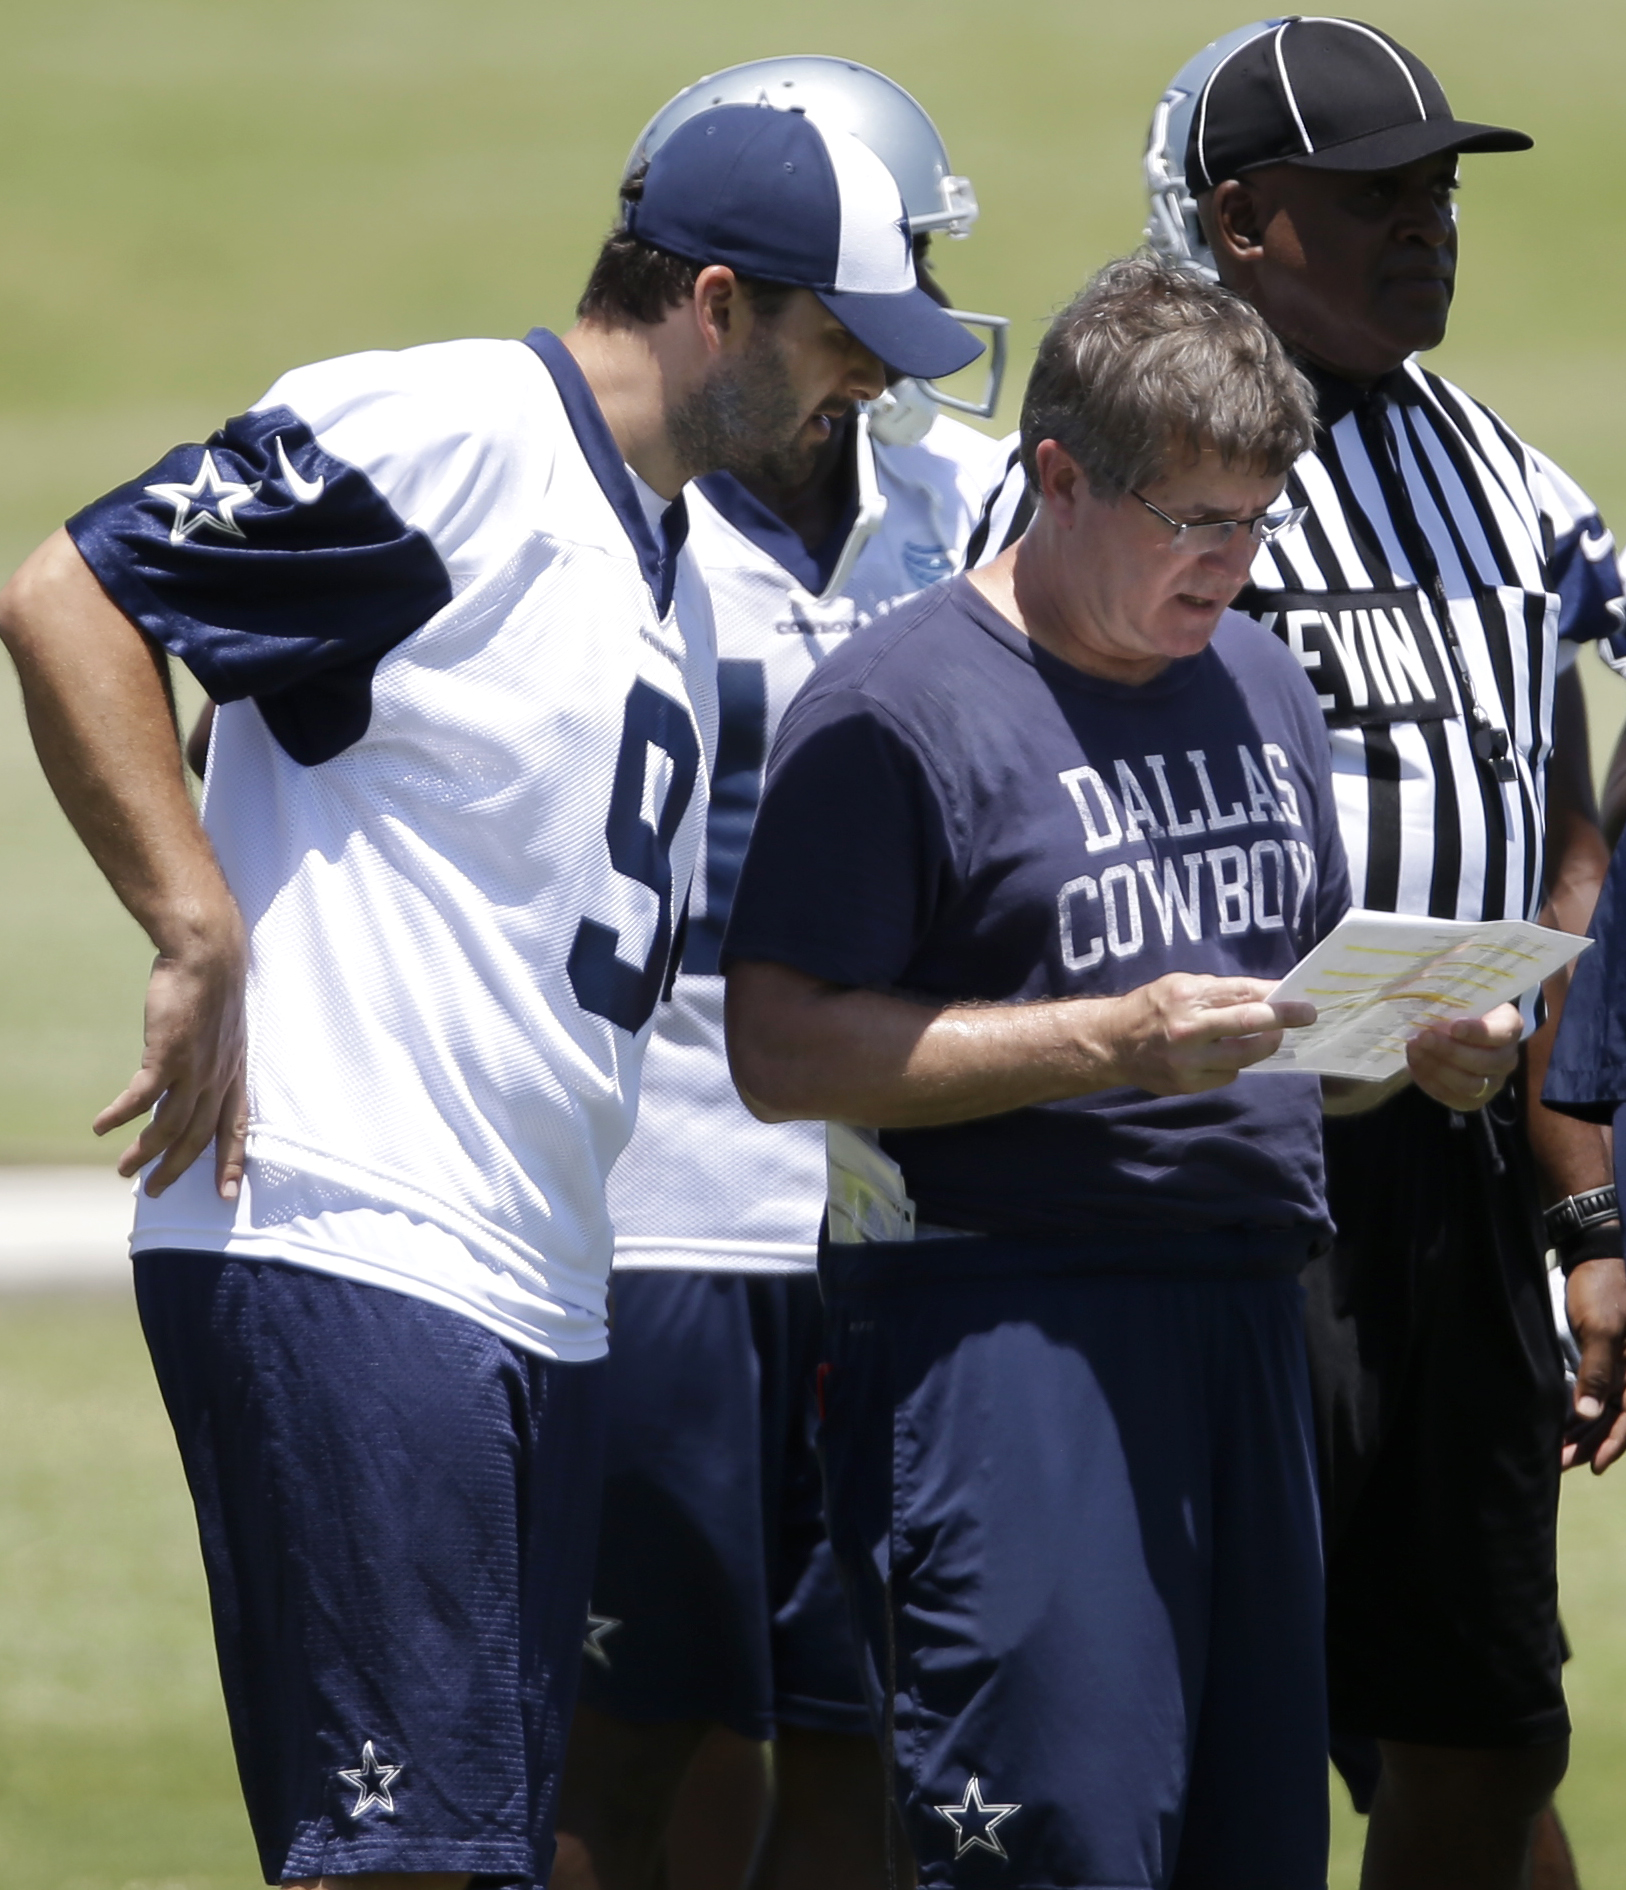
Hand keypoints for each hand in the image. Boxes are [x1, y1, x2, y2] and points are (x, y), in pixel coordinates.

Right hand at [94, 915, 248, 1198]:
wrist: (208, 954)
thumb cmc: (213, 986)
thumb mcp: (225, 1029)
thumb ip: (213, 1057)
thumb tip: (193, 1072)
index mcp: (235, 1072)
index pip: (238, 1127)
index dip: (232, 1161)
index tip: (229, 1193)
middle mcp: (219, 1076)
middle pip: (200, 1136)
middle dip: (179, 1168)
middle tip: (156, 1193)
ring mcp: (195, 1068)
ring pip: (169, 1126)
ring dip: (144, 1152)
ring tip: (124, 1171)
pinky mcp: (168, 1055)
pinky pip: (140, 1098)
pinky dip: (120, 1116)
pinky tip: (102, 1127)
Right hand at [1099, 973, 1315, 1096]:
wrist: (1112, 1044)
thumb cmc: (1151, 1007)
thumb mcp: (1180, 985)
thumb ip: (1220, 991)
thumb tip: (1266, 995)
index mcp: (1186, 998)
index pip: (1242, 995)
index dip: (1276, 997)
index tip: (1302, 1000)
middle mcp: (1188, 1030)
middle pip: (1248, 1025)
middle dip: (1283, 1020)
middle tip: (1307, 1016)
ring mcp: (1187, 1062)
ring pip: (1244, 1057)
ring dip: (1263, 1045)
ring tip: (1269, 1037)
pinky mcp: (1187, 1085)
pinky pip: (1227, 1076)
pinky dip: (1233, 1064)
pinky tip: (1224, 1055)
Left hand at [1404, 1003, 1520, 1111]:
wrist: (1461, 1033)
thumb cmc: (1462, 1010)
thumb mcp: (1464, 997)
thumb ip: (1453, 995)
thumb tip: (1428, 981)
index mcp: (1509, 1028)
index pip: (1500, 1034)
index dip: (1478, 1032)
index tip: (1454, 1026)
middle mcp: (1506, 1059)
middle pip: (1484, 1063)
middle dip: (1450, 1051)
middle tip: (1424, 1037)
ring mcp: (1491, 1083)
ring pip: (1469, 1085)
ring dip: (1437, 1068)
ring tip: (1414, 1049)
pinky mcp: (1472, 1100)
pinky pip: (1451, 1096)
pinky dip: (1429, 1081)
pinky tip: (1414, 1064)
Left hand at [1562, 1253, 1625, 1471]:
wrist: (1594, 1259)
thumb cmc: (1602, 1290)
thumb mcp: (1601, 1328)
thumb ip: (1598, 1371)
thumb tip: (1588, 1414)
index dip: (1613, 1444)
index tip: (1594, 1465)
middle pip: (1612, 1419)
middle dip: (1588, 1444)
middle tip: (1561, 1463)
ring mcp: (1615, 1367)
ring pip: (1600, 1410)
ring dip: (1580, 1433)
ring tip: (1556, 1454)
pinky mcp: (1598, 1359)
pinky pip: (1592, 1393)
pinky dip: (1576, 1413)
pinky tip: (1560, 1427)